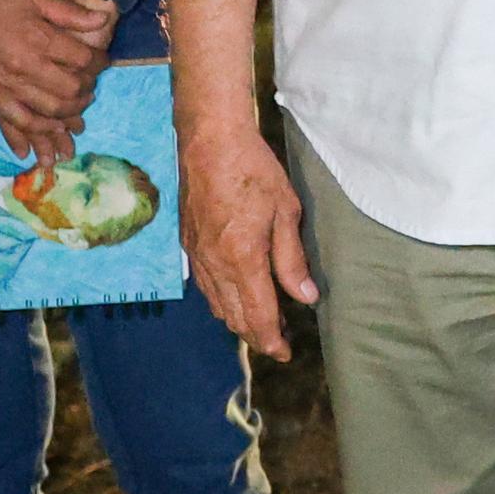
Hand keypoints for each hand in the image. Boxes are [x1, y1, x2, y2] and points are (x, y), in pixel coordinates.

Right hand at [0, 0, 115, 163]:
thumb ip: (69, 12)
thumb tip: (103, 21)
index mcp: (37, 40)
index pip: (82, 60)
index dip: (99, 62)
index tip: (102, 60)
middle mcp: (24, 68)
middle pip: (70, 91)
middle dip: (88, 90)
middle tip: (91, 84)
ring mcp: (6, 87)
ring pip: (48, 113)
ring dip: (69, 116)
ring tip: (78, 112)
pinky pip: (17, 123)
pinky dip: (34, 134)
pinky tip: (46, 138)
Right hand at [178, 117, 318, 359]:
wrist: (210, 140)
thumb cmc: (254, 169)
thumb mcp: (286, 211)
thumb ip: (292, 259)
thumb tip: (306, 298)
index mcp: (242, 258)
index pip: (257, 315)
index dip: (272, 340)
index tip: (285, 353)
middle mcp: (214, 264)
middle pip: (234, 317)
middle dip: (257, 335)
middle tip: (279, 340)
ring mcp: (197, 256)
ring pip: (217, 305)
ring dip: (239, 320)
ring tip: (264, 320)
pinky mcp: (188, 245)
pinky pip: (205, 286)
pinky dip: (223, 300)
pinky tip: (237, 295)